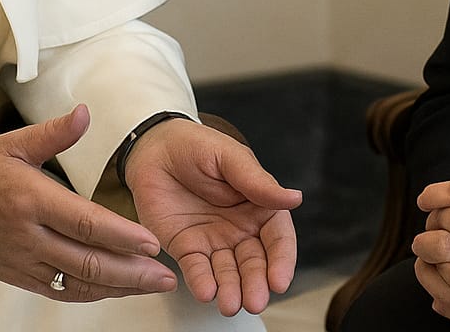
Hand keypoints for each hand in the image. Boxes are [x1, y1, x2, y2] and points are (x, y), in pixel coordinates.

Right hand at [0, 104, 177, 300]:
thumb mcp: (11, 143)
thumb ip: (53, 133)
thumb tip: (84, 113)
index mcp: (29, 200)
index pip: (84, 224)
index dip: (121, 237)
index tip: (152, 242)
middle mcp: (27, 236)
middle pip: (87, 262)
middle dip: (131, 272)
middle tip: (165, 274)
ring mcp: (21, 262)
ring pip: (77, 283)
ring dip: (118, 287)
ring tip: (151, 285)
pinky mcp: (17, 276)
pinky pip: (59, 291)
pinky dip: (90, 293)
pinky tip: (114, 289)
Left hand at [123, 118, 302, 315]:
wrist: (154, 147)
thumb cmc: (197, 145)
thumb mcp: (230, 157)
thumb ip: (258, 182)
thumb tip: (295, 198)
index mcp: (259, 205)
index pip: (277, 238)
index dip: (280, 261)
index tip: (279, 281)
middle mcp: (240, 228)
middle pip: (254, 261)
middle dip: (255, 283)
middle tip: (254, 301)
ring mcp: (213, 240)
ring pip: (227, 271)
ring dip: (231, 289)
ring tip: (230, 304)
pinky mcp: (186, 247)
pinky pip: (196, 268)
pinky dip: (201, 282)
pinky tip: (206, 292)